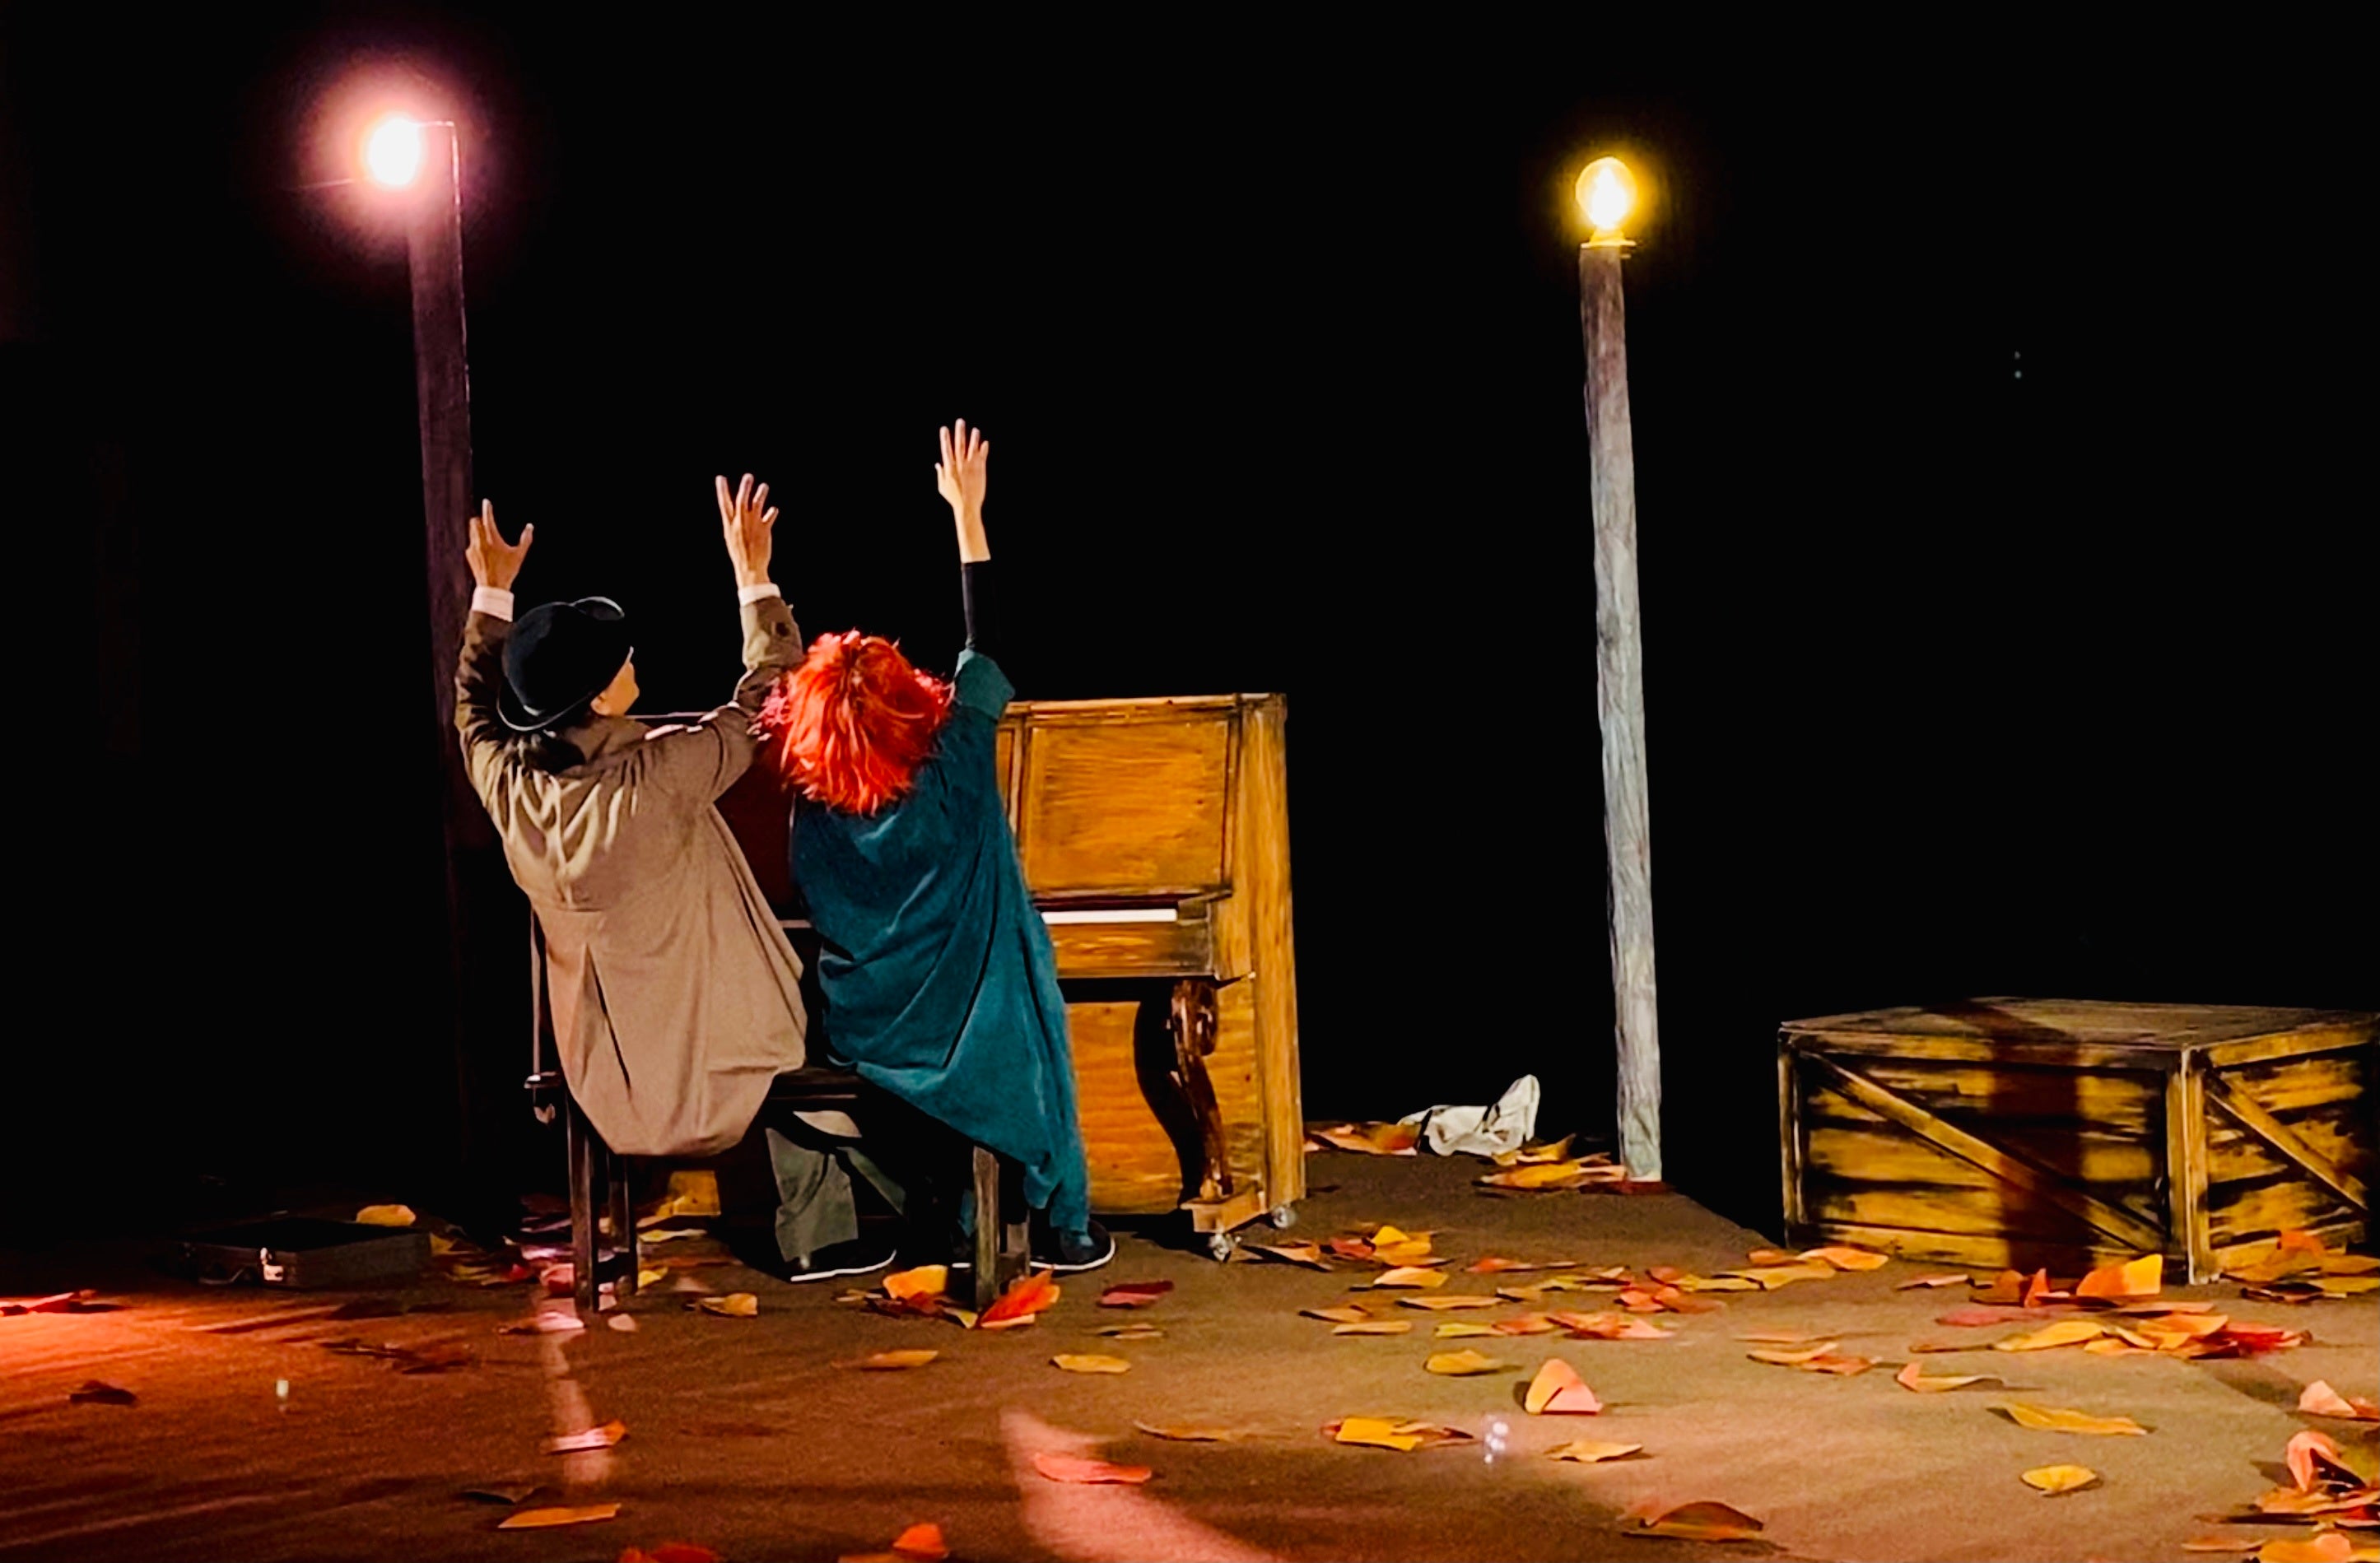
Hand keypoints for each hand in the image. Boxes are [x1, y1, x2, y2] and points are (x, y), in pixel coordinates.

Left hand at [465, 500, 531, 589]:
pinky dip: (477, 543)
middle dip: (480, 520)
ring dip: (478, 531)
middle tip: (486, 522)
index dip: (487, 508)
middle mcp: (480, 542)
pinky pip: (472, 544)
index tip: (486, 502)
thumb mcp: (519, 555)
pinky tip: (485, 553)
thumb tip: (530, 527)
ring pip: (472, 532)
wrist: (492, 587)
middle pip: (475, 522)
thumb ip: (526, 539)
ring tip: (487, 539)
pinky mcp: (469, 556)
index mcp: (492, 539)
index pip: (487, 518)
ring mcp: (473, 548)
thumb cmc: (507, 571)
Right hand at [715, 472, 777, 587]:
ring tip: (764, 486)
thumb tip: (737, 513)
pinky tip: (774, 509)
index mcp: (729, 525)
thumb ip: (735, 524)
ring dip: (761, 493)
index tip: (720, 478)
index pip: (724, 504)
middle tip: (748, 476)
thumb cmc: (740, 554)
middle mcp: (740, 522)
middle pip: (742, 500)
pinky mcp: (764, 529)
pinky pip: (770, 516)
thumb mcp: (731, 538)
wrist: (749, 568)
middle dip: (745, 487)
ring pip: (757, 504)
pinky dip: (772, 512)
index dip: (722, 490)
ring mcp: (753, 525)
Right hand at [935, 420, 989, 562]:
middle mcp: (960, 465)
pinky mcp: (980, 470)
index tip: (944, 429)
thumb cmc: (953, 498)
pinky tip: (985, 442)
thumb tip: (938, 464)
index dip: (945, 438)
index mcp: (949, 468)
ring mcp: (971, 467)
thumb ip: (940, 474)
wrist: (967, 506)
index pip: (946, 449)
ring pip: (972, 448)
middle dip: (960, 432)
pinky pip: (982, 457)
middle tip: (960, 421)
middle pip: (959, 445)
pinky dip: (983, 449)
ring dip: (974, 438)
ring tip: (975, 430)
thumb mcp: (942, 487)